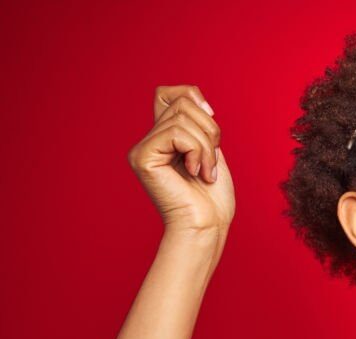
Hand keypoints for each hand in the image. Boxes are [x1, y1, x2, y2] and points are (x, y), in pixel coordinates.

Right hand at [127, 84, 234, 238]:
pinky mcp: (142, 158)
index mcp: (164, 139)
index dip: (191, 95)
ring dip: (206, 146)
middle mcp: (149, 141)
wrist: (207, 226)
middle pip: (182, 103)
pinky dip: (198, 152)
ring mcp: (143, 149)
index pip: (167, 94)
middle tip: (211, 161)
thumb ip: (199, 126)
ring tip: (206, 172)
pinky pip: (176, 133)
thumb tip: (197, 99)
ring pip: (182, 118)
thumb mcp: (211, 152)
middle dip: (209, 130)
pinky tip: (197, 173)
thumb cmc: (212, 199)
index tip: (210, 118)